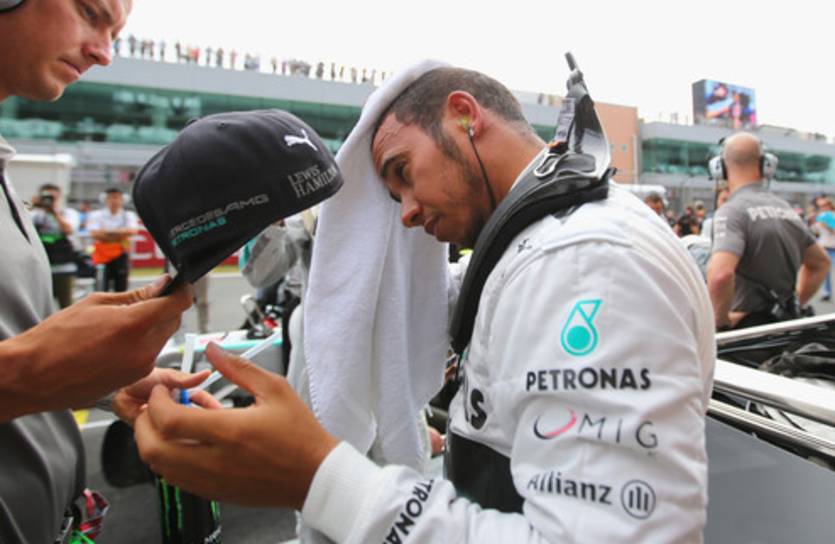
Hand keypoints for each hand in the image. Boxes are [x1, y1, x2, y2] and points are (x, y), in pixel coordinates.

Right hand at [0, 275, 191, 420]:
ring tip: (121, 324)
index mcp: (135, 325)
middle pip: (173, 320)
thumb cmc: (57, 337)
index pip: (179, 303)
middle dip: (165, 307)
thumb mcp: (96, 303)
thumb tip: (162, 285)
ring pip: (163, 337)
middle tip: (144, 299)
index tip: (176, 283)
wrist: (34, 376)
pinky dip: (143, 343)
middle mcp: (144, 349)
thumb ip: (136, 296)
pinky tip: (117, 341)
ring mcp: (141, 367)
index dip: (181, 290)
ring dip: (153, 326)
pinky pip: (150, 353)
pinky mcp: (135, 378)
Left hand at [134, 343, 337, 509]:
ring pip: (159, 467)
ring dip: (155, 442)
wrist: (314, 475)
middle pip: (152, 448)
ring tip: (172, 422)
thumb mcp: (275, 389)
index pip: (169, 420)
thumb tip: (212, 348)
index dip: (156, 402)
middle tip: (156, 405)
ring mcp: (212, 481)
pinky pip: (175, 479)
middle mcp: (215, 461)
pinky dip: (169, 459)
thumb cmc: (299, 432)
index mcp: (229, 432)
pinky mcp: (214, 493)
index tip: (164, 389)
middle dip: (144, 423)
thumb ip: (238, 368)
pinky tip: (188, 441)